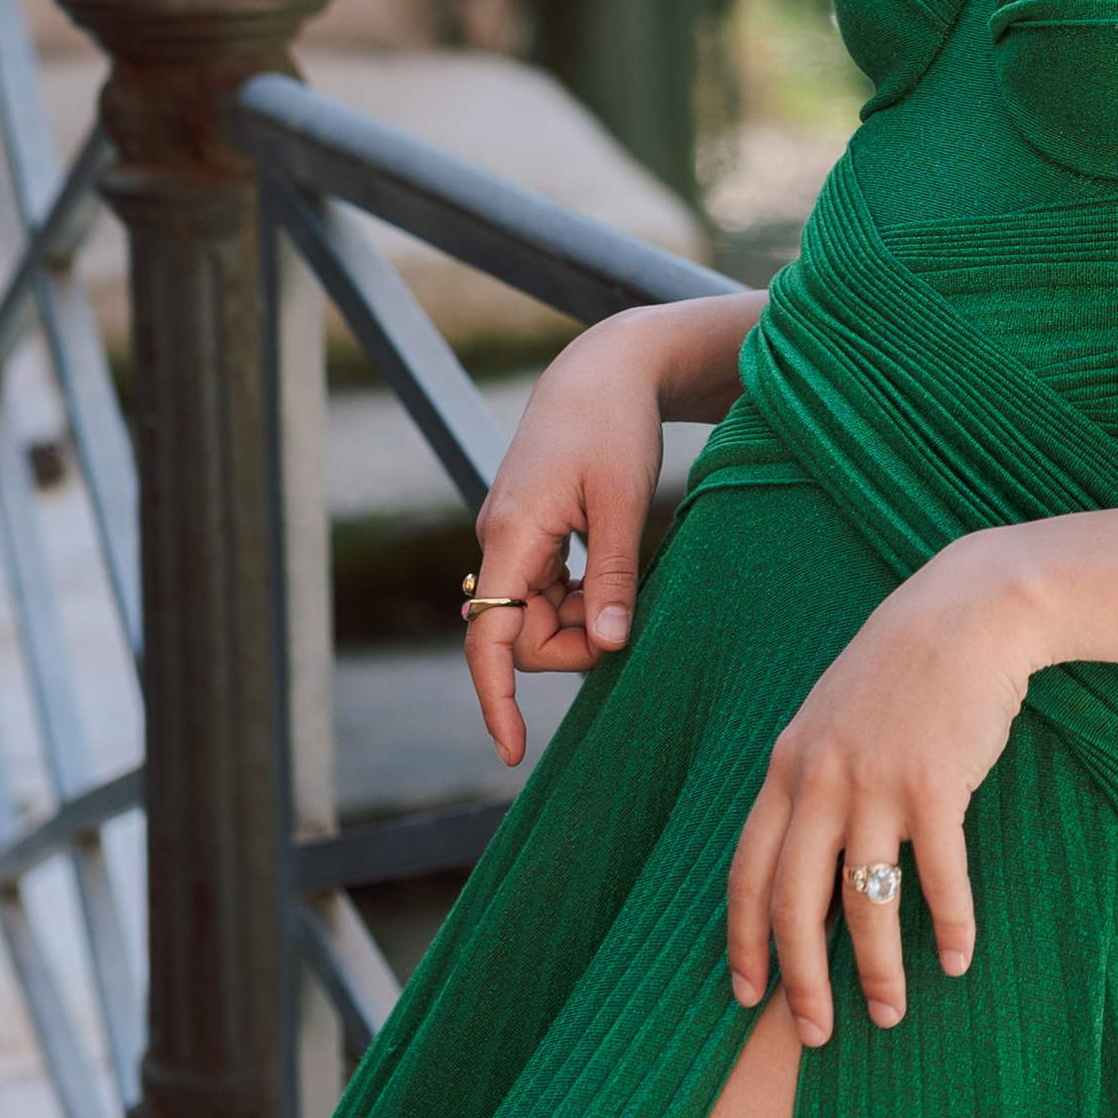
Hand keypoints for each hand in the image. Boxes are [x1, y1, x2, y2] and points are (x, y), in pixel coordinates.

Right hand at [463, 313, 673, 765]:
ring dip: (580, 619)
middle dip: (571, 645)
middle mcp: (499, 539)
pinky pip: (544, 588)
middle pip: (520, 634)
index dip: (496, 701)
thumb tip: (608, 646)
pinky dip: (578, 596)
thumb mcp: (623, 501)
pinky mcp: (530, 528)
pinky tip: (611, 574)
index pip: (488, 640)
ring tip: (627, 585)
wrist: (605, 365)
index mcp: (511, 535)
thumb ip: (612, 576)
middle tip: (629, 621)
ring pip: (535, 613)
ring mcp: (512, 534)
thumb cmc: (615, 424)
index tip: (512, 752)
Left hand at [725, 540, 1038, 1039]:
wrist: (968, 611)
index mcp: (787, 767)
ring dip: (877, 969)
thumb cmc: (902, 669)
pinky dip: (950, 923)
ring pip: (865, 902)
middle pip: (795, 904)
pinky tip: (958, 957)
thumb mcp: (831, 718)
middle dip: (802, 979)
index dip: (745, 942)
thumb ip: (811, 782)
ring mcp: (876, 781)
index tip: (750, 996)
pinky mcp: (934, 782)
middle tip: (814, 1032)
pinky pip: (938, 875)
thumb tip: (809, 864)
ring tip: (889, 1012)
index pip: (748, 873)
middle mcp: (820, 780)